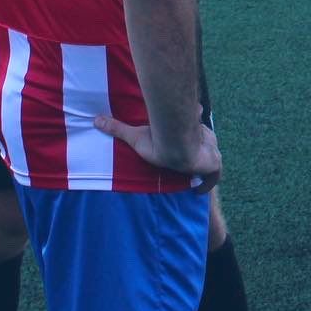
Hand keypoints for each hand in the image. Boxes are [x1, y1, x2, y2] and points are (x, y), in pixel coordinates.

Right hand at [94, 111, 221, 191]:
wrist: (177, 144)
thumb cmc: (158, 137)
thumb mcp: (136, 135)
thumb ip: (118, 128)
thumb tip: (95, 120)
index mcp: (189, 129)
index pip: (196, 132)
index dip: (193, 140)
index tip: (189, 149)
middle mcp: (204, 137)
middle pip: (206, 145)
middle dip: (200, 154)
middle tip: (189, 166)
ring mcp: (212, 150)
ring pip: (212, 159)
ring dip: (205, 168)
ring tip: (194, 179)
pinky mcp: (215, 163)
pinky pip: (215, 175)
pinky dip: (209, 182)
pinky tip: (199, 191)